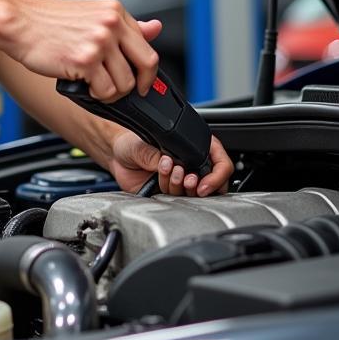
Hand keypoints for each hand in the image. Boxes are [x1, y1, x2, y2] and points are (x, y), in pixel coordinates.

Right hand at [5, 0, 161, 101]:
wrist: (18, 22)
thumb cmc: (48, 21)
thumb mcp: (91, 14)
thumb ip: (124, 25)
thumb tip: (155, 28)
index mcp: (115, 11)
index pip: (147, 45)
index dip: (146, 69)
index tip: (141, 80)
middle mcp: (111, 24)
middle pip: (146, 65)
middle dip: (139, 85)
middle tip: (128, 92)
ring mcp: (100, 42)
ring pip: (125, 83)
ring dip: (111, 91)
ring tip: (93, 84)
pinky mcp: (86, 60)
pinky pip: (105, 91)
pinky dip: (96, 95)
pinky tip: (83, 84)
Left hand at [109, 128, 233, 196]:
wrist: (118, 155)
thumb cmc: (133, 142)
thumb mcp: (147, 143)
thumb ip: (160, 155)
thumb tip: (171, 164)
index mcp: (195, 146)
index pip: (220, 162)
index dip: (216, 176)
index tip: (202, 183)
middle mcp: (191, 164)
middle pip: (213, 183)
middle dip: (202, 185)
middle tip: (188, 182)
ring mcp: (181, 179)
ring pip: (193, 193)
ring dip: (181, 185)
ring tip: (169, 172)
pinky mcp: (170, 191)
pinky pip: (176, 198)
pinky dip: (169, 190)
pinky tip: (159, 178)